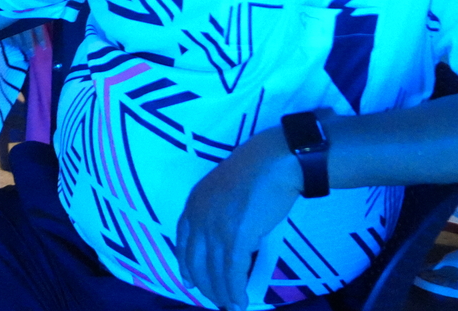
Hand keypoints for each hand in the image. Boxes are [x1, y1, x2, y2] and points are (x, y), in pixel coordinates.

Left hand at [174, 128, 302, 310]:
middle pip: (196, 262)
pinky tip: (240, 300)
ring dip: (222, 293)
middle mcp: (199, 217)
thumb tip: (227, 239)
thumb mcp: (223, 190)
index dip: (185, 266)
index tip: (189, 282)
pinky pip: (233, 271)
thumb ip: (218, 213)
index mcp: (194, 204)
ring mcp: (216, 228)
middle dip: (206, 285)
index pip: (182, 243)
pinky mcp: (237, 237)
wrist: (274, 161)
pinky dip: (236, 289)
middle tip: (216, 299)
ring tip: (231, 306)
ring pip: (214, 271)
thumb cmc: (255, 171)